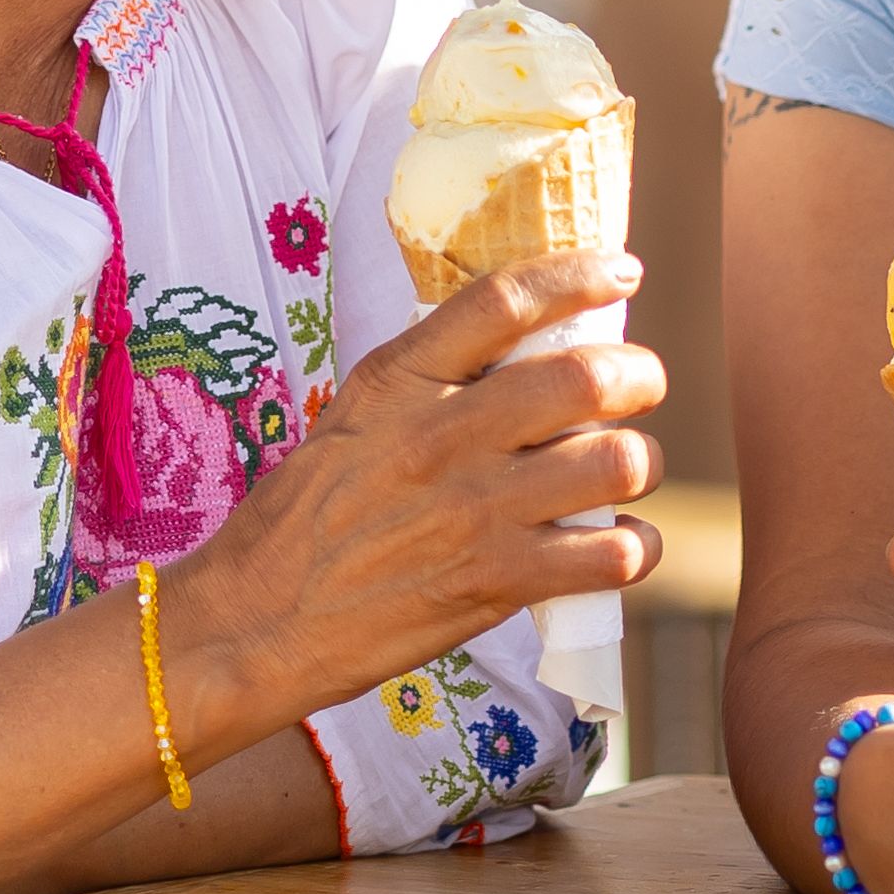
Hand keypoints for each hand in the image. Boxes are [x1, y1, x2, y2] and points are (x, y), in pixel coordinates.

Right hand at [163, 252, 658, 740]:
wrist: (253, 623)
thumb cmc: (301, 522)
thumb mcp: (351, 421)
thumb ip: (429, 383)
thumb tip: (523, 353)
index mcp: (399, 381)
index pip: (504, 300)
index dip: (578, 274)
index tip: (622, 270)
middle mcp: (443, 435)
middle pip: (586, 376)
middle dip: (639, 375)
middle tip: (640, 386)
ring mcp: (473, 511)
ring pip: (616, 461)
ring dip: (640, 463)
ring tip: (625, 472)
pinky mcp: (494, 583)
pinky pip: (610, 554)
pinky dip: (634, 547)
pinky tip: (619, 545)